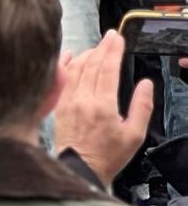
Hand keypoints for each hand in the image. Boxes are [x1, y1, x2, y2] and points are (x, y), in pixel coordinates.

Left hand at [52, 30, 152, 185]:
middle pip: (91, 65)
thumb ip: (142, 107)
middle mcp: (82, 100)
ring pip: (75, 69)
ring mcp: (67, 101)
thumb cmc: (108, 155)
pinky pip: (62, 78)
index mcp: (102, 106)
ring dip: (87, 54)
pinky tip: (71, 55)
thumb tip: (146, 84)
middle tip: (110, 36)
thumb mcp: (135, 135)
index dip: (113, 50)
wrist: (80, 169)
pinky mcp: (58, 104)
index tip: (118, 38)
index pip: (108, 69)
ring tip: (97, 47)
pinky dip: (67, 64)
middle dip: (102, 47)